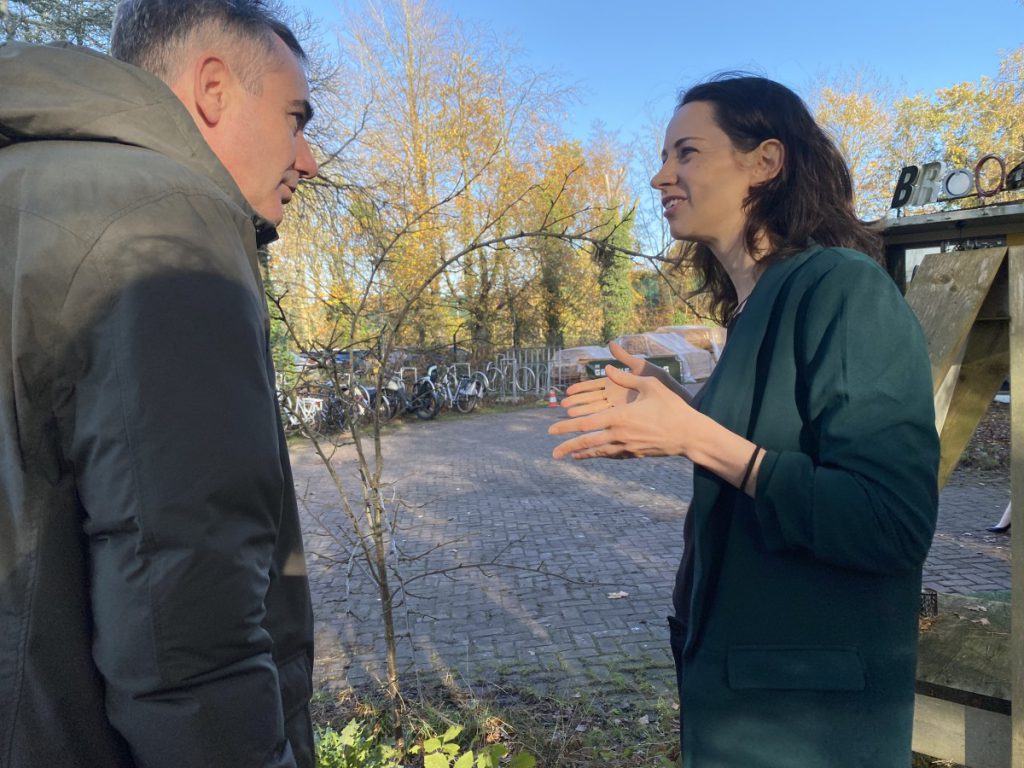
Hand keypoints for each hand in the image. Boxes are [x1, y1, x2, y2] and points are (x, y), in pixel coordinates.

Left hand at [549, 363, 697, 459]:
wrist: (689, 434)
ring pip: (599, 452)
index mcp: (619, 417)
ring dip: (582, 454)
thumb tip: (609, 368)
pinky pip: (612, 455)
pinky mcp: (635, 454)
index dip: (567, 427)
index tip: (552, 430)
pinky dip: (599, 455)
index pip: (586, 424)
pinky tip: (592, 455)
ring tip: (568, 455)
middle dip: (568, 447)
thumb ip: (626, 378)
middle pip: (587, 443)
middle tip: (553, 453)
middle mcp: (619, 435)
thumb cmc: (671, 406)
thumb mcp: (649, 385)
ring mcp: (627, 447)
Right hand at [559, 341, 683, 416]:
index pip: (594, 388)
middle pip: (593, 402)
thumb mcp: (643, 370)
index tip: (568, 393)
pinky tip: (587, 434)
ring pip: (598, 415)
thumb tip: (610, 343)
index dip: (581, 390)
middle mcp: (618, 400)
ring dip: (584, 417)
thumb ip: (625, 359)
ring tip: (570, 419)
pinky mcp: (629, 423)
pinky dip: (599, 428)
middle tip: (563, 408)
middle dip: (578, 405)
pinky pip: (611, 426)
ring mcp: (623, 412)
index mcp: (619, 386)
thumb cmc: (665, 385)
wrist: (683, 404)